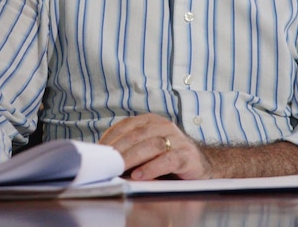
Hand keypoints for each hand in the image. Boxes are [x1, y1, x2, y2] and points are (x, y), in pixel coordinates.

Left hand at [98, 114, 212, 179]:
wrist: (199, 164)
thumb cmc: (167, 157)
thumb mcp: (146, 149)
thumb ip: (129, 149)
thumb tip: (105, 159)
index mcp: (151, 121)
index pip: (126, 126)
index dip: (111, 138)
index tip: (98, 152)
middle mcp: (164, 126)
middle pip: (136, 135)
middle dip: (118, 150)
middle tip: (105, 163)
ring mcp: (177, 139)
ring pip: (150, 145)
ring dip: (132, 158)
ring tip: (119, 168)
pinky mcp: (186, 155)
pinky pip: (167, 160)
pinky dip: (152, 168)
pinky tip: (140, 175)